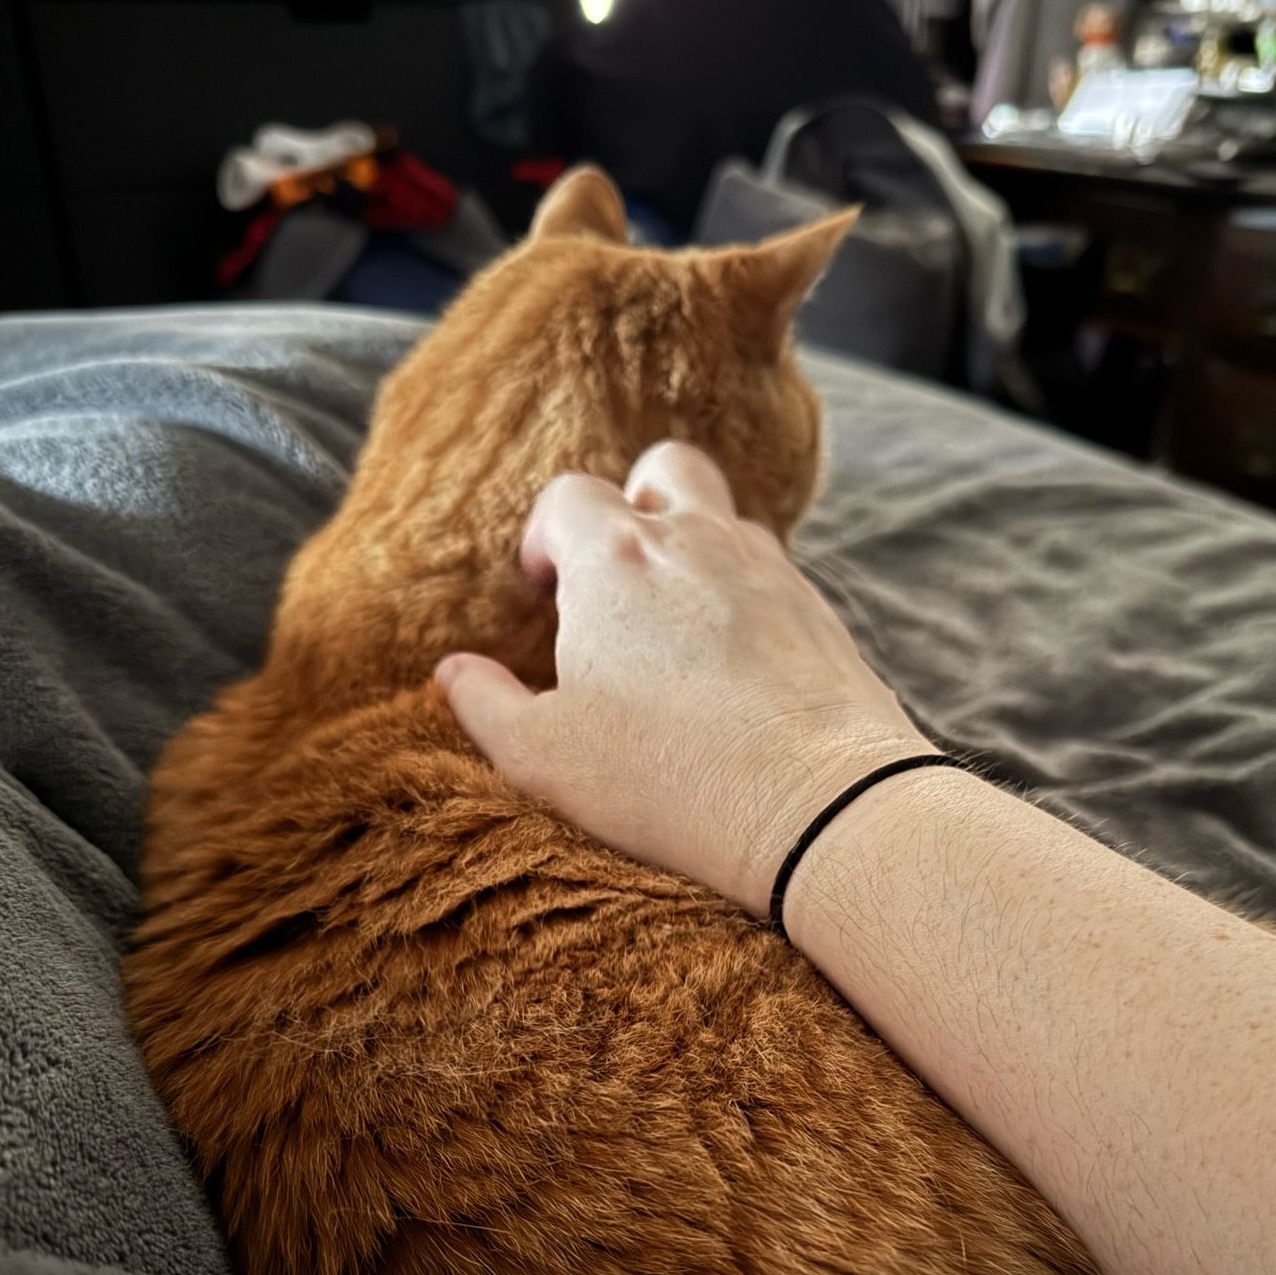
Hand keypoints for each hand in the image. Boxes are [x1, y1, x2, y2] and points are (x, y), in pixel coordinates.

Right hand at [436, 442, 925, 915]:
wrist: (821, 805)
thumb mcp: (545, 759)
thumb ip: (486, 707)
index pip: (567, 497)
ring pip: (727, 517)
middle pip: (662, 469)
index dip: (545, 537)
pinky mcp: (822, 612)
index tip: (545, 593)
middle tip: (616, 579)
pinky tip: (738, 664)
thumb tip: (453, 671)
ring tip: (677, 626)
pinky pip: (777, 573)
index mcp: (615, 559)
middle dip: (633, 503)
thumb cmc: (671, 780)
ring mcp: (770, 569)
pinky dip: (748, 595)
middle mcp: (697, 540)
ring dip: (696, 549)